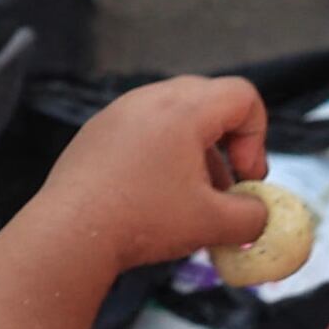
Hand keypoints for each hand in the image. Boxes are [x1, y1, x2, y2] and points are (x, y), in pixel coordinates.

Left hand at [32, 75, 274, 274]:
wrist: (69, 233)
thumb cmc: (144, 219)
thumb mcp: (214, 223)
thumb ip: (253, 216)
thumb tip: (258, 214)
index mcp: (182, 109)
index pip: (242, 95)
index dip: (258, 136)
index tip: (247, 179)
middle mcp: (147, 100)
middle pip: (208, 101)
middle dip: (229, 144)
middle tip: (229, 186)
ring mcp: (116, 114)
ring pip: (174, 118)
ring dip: (196, 154)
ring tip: (195, 201)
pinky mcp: (95, 134)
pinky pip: (143, 131)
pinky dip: (162, 156)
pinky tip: (155, 198)